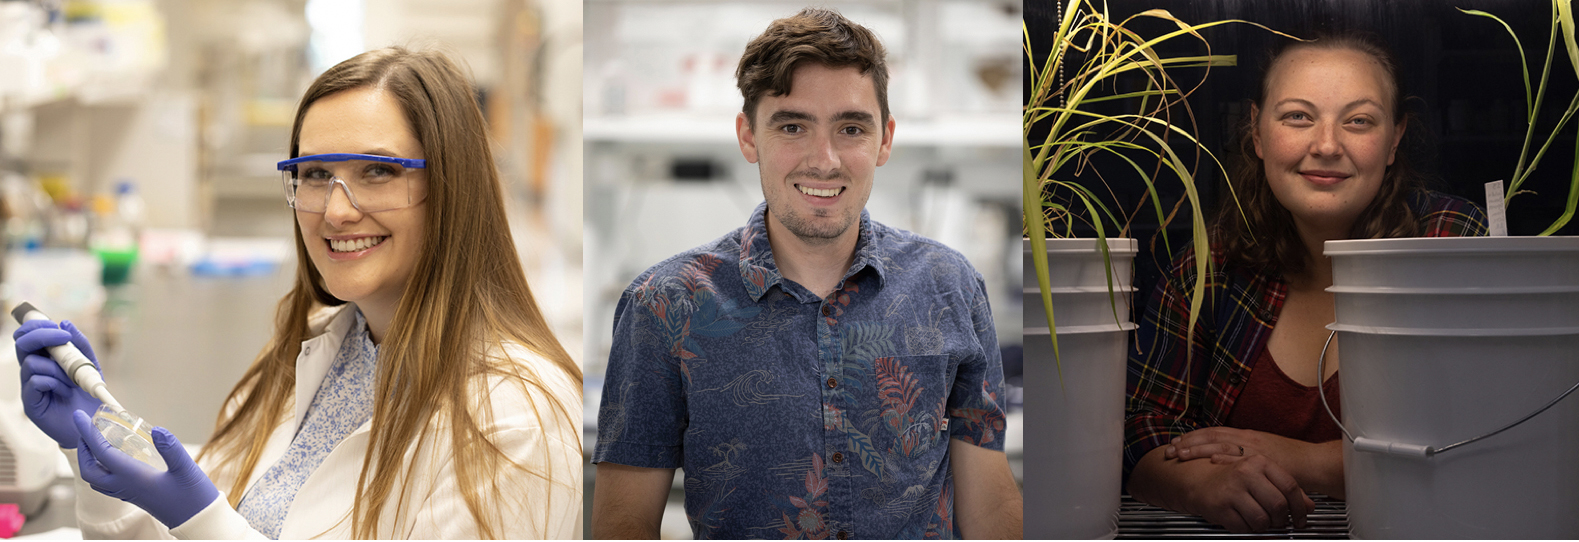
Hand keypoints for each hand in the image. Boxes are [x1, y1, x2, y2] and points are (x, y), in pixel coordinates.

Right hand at [14, 320, 101, 447]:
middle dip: (41, 336)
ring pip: (31, 363)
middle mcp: (33, 371)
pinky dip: (54, 382)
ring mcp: (29, 387)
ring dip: (57, 367)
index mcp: (44, 359)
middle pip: (22, 344)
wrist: (94, 423)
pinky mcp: (31, 403)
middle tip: (62, 338)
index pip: (30, 336)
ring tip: (72, 380)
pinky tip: (65, 391)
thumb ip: (80, 345)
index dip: (37, 326)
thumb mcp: (89, 365)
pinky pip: (35, 382)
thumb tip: (65, 322)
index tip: (56, 326)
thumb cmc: (88, 393)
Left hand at [72, 411, 218, 528]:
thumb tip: (157, 429)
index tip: (79, 416)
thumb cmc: (193, 498)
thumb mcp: (186, 469)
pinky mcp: (135, 496)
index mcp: (133, 478)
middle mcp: (125, 486)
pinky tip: (113, 461)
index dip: (88, 433)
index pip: (102, 452)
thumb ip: (171, 448)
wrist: (196, 521)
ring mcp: (129, 493)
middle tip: (86, 429)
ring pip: (96, 479)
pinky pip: (107, 483)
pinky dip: (101, 469)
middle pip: (90, 470)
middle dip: (83, 448)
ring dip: (89, 460)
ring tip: (95, 442)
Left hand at [1164, 427, 1344, 497]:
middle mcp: (1248, 439)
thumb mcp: (1263, 452)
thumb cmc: (1291, 461)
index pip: (1213, 432)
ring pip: (1221, 444)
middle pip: (1211, 436)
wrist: (1315, 463)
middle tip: (1169, 450)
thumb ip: (1244, 454)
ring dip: (1199, 449)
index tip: (1175, 442)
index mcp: (1246, 436)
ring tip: (1181, 454)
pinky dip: (1226, 458)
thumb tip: (1223, 458)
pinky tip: (1212, 461)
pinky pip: (1243, 458)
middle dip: (1188, 443)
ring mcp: (1256, 449)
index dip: (1193, 437)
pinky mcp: (1265, 460)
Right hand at [1184, 453, 1313, 532]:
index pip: (1289, 487)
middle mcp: (1245, 473)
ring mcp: (1231, 490)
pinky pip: (1244, 527)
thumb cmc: (1231, 478)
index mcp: (1259, 462)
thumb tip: (1309, 506)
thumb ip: (1285, 488)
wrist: (1197, 480)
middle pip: (1278, 505)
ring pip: (1262, 520)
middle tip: (1278, 522)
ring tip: (1258, 520)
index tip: (1300, 519)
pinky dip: (1246, 529)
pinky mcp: (1220, 507)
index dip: (1299, 507)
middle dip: (1281, 519)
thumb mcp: (1260, 475)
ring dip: (1264, 526)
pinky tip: (1243, 520)